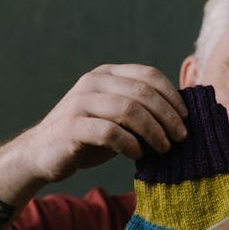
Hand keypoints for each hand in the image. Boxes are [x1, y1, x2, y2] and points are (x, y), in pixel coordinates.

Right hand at [21, 64, 188, 182]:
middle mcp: (93, 82)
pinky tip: (138, 155)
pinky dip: (130, 144)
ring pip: (128, 109)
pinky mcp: (72, 127)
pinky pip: (110, 132)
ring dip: (153, 131)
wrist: (42, 153)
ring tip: (164, 148)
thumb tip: (182, 117)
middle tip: (180, 137)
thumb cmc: (88, 137)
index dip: (172, 96)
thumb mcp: (116, 118)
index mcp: (107, 74)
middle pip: (142, 92)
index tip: (186, 118)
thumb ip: (140, 110)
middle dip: (168, 116)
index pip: (148, 75)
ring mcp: (80, 103)